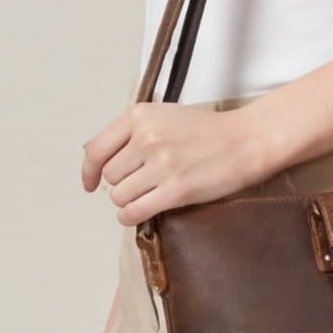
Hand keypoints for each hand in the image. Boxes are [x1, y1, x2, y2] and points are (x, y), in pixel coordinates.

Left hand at [81, 100, 269, 228]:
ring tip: (150, 193)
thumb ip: (131, 131)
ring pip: (119, 196)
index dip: (88, 171)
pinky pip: (134, 212)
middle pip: (110, 176)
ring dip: (130, 200)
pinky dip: (132, 216)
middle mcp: (147, 138)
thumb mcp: (164, 116)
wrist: (245, 141)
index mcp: (140, 116)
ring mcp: (161, 164)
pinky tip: (143, 211)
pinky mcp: (175, 190)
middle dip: (122, 183)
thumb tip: (95, 156)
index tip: (90, 183)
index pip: (96, 149)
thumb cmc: (207, 130)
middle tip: (143, 181)